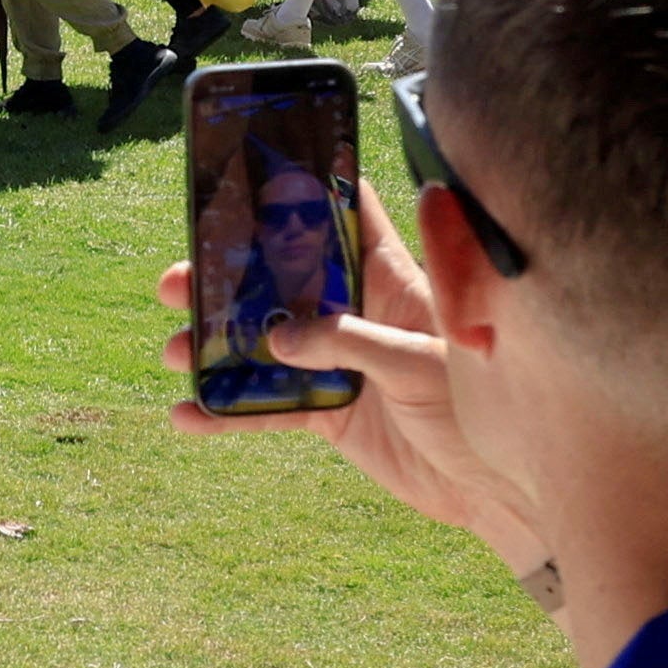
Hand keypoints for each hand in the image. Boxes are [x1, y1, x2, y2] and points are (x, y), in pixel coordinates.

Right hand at [158, 183, 553, 575]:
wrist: (495, 488)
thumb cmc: (481, 409)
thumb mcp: (417, 364)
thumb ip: (350, 343)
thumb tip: (279, 339)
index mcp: (392, 280)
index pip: (346, 217)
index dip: (302, 192)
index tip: (247, 178)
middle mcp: (359, 314)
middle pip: (282, 282)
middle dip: (226, 278)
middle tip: (177, 279)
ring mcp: (340, 364)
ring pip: (266, 345)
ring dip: (216, 346)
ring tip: (172, 349)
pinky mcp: (332, 415)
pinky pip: (271, 410)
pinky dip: (229, 414)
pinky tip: (188, 417)